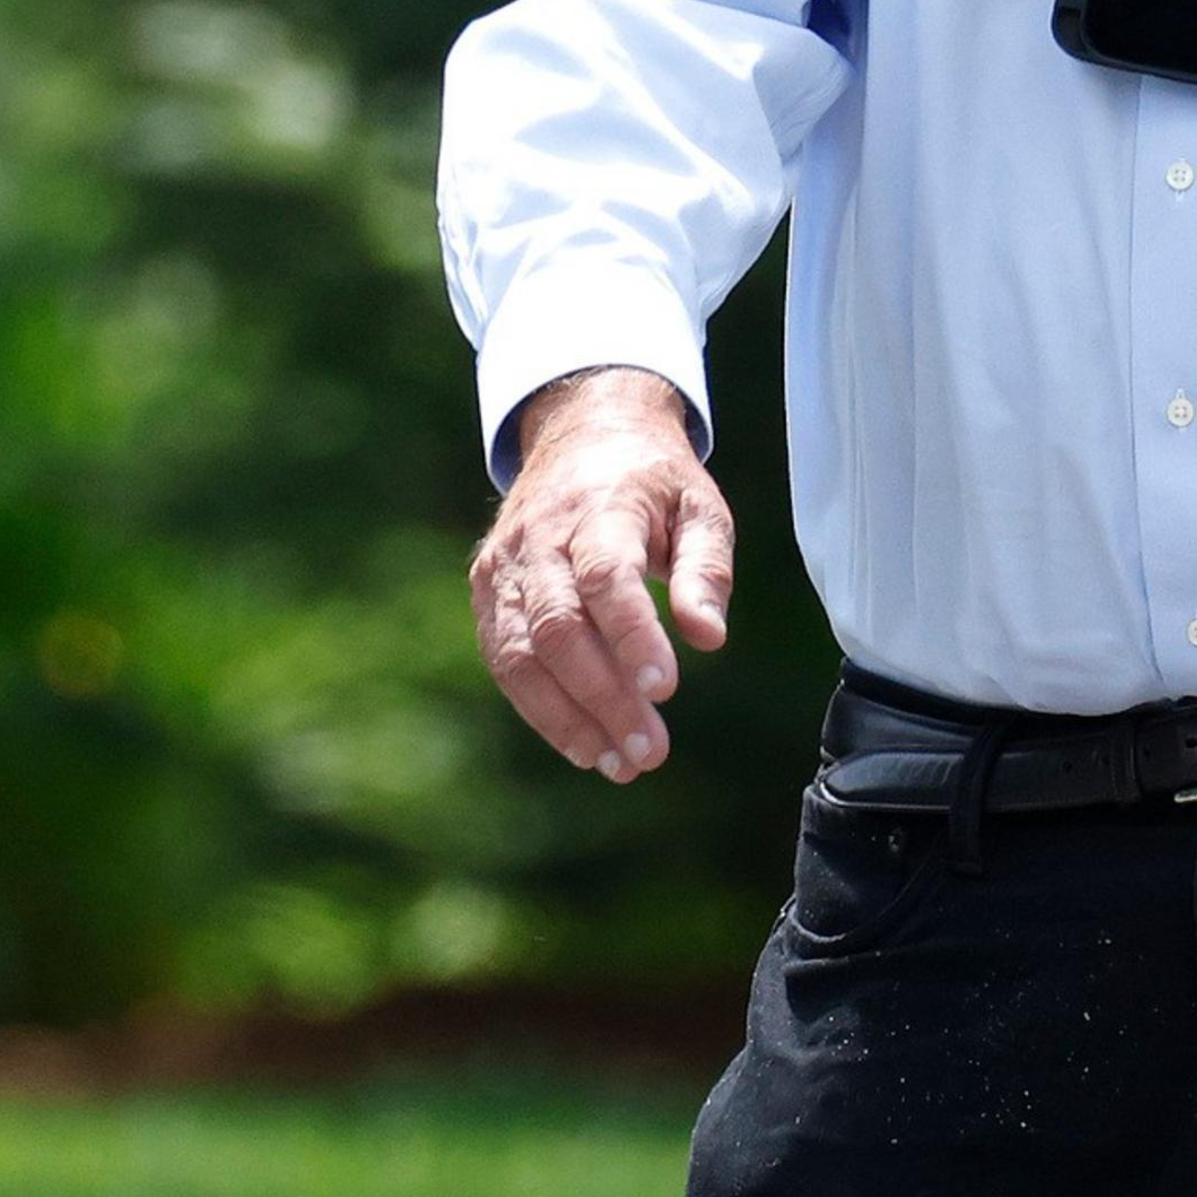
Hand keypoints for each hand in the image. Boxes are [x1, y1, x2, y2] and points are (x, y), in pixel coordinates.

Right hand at [469, 365, 734, 782]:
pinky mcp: (487, 589)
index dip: (633, 638)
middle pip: (559, 627)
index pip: (606, 578)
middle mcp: (540, 537)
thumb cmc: (651, 480)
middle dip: (604, 698)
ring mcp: (505, 565)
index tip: (667, 690)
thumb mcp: (700, 506)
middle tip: (651, 752)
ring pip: (521, 654)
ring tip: (620, 764)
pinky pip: (504, 659)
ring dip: (569, 719)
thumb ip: (706, 570)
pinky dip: (540, 710)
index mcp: (599, 507)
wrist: (581, 432)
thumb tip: (708, 638)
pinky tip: (584, 744)